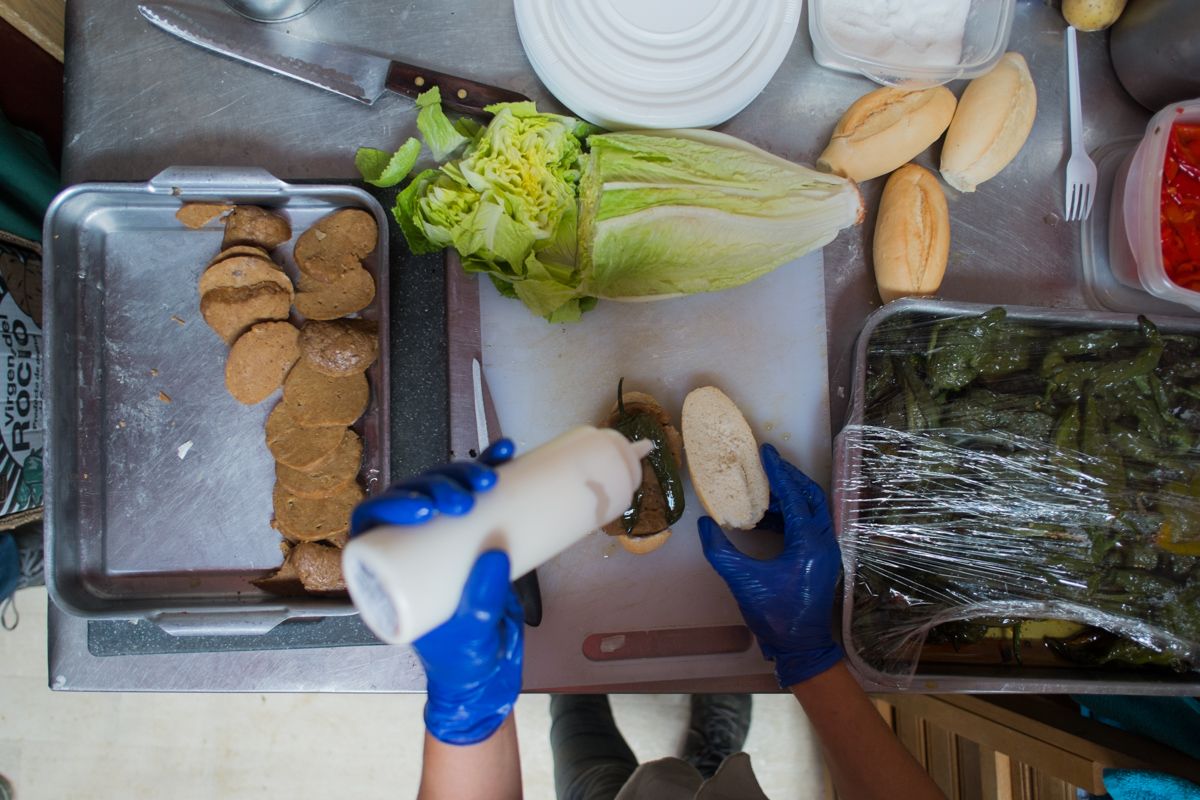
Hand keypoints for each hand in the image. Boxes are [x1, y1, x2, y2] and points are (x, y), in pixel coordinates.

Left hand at [350, 439, 523, 745]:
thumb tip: (493, 553)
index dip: (391, 503)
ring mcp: (441, 533)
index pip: (370, 522)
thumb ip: (480, 603)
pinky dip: (490, 467)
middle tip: (465, 498)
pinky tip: (506, 452)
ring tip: (489, 476)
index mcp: (385, 570)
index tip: (423, 509)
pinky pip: (477, 490)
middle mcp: (409, 545)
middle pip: (411, 496)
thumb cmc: (463, 659)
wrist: (490, 666)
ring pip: (441, 486)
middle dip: (437, 485)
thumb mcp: (468, 635)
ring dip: (463, 472)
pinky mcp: (473, 527)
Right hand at [698, 444, 842, 686]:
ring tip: (762, 490)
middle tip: (768, 465)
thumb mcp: (743, 581)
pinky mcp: (820, 560)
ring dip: (789, 498)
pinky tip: (766, 519)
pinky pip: (808, 526)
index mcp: (809, 542)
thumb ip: (721, 551)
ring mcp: (825, 551)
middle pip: (811, 497)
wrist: (801, 647)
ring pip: (812, 511)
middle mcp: (824, 541)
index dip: (778, 473)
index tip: (765, 452)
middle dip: (790, 478)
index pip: (794, 497)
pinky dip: (790, 516)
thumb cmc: (775, 614)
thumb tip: (705, 525)